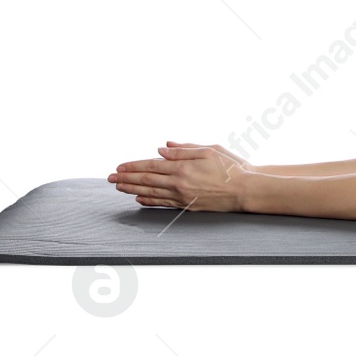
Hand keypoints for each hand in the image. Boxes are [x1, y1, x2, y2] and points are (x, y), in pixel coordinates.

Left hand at [108, 142, 251, 211]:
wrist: (246, 190)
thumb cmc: (231, 167)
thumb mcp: (210, 150)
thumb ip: (184, 150)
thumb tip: (163, 149)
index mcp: (183, 167)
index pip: (151, 166)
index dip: (133, 166)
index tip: (119, 167)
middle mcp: (179, 183)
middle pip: (146, 180)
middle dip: (126, 178)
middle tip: (110, 178)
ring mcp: (182, 196)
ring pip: (151, 192)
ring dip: (132, 189)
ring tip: (119, 187)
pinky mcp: (188, 206)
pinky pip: (163, 203)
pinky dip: (149, 201)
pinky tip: (139, 199)